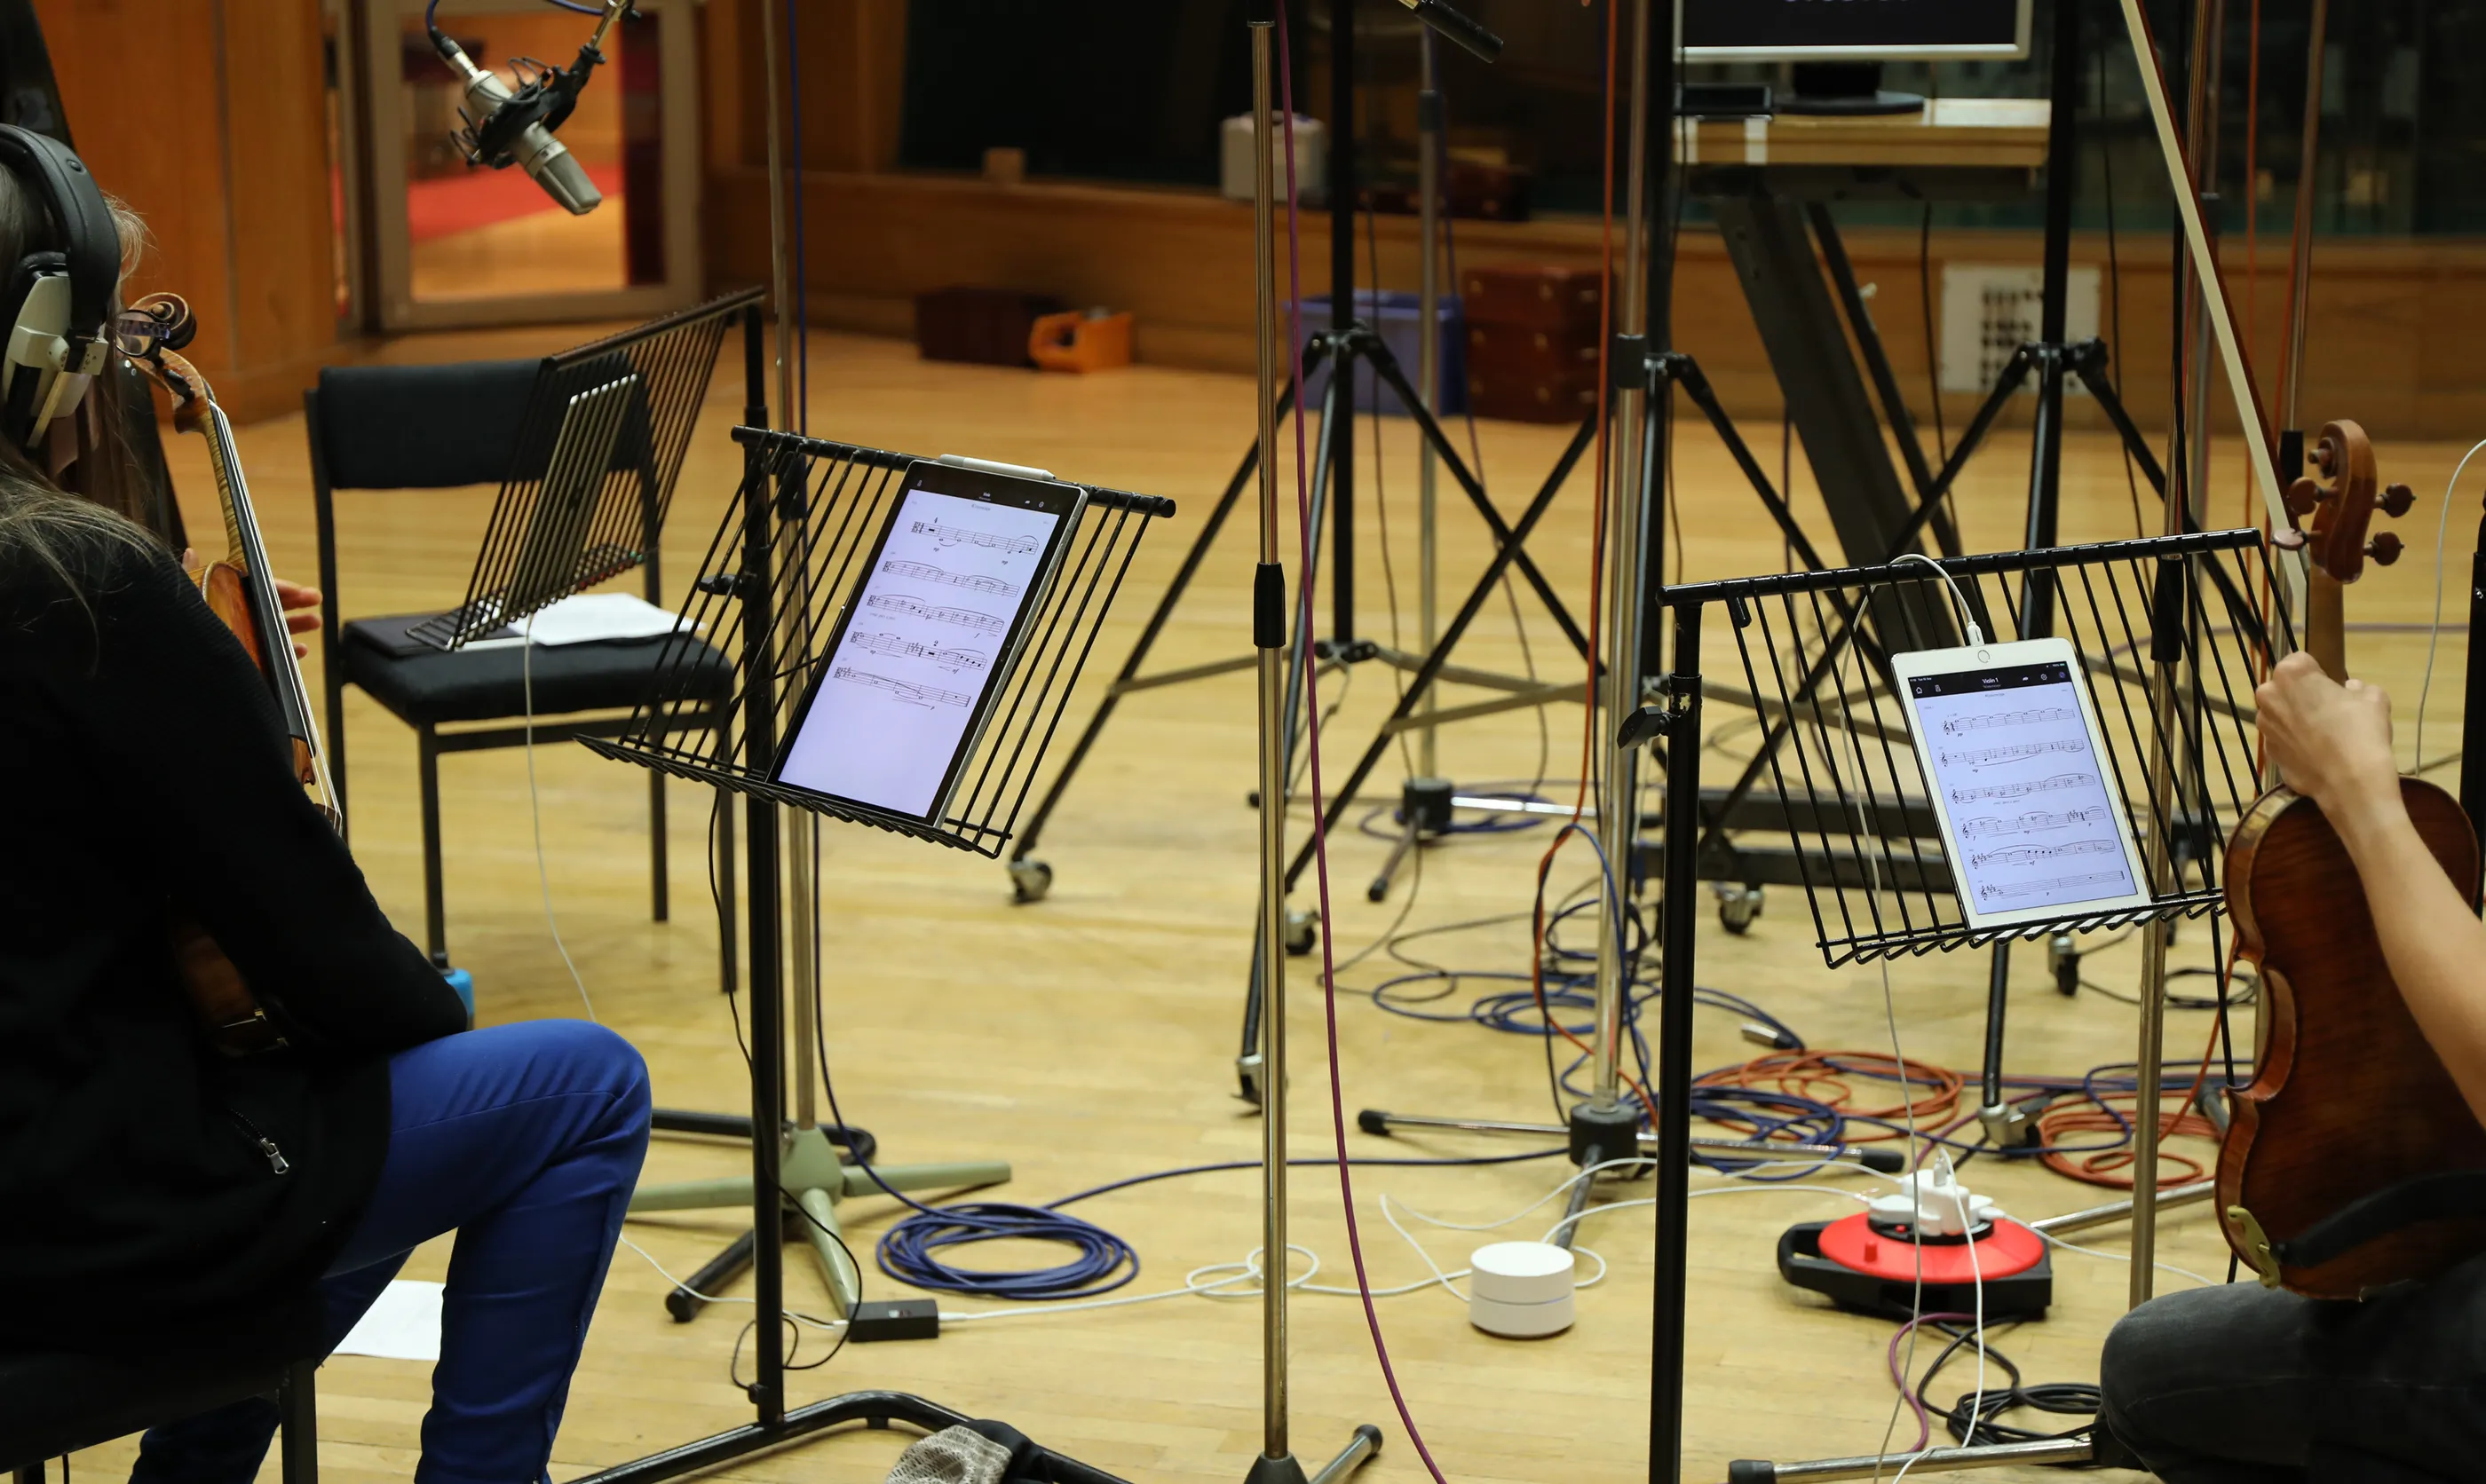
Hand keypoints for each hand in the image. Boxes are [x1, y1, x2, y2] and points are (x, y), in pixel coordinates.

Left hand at [183, 549, 320, 658]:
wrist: (178, 662)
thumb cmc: (180, 623)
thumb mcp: (184, 595)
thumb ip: (189, 575)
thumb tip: (190, 551)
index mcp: (229, 598)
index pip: (259, 588)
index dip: (280, 588)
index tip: (299, 591)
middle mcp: (241, 616)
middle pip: (274, 606)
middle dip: (297, 602)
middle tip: (315, 598)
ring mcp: (248, 638)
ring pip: (279, 629)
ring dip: (299, 624)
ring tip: (315, 621)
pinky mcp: (253, 659)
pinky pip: (276, 655)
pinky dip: (290, 652)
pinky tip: (300, 649)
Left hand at [2256, 650, 2403, 835]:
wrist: (2349, 781)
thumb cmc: (2361, 731)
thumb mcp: (2374, 697)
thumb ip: (2359, 688)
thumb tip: (2351, 690)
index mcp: (2290, 674)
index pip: (2301, 661)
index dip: (2319, 673)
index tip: (2332, 686)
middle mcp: (2269, 696)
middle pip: (2286, 688)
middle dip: (2304, 696)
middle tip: (2331, 711)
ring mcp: (2265, 726)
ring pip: (2282, 714)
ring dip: (2297, 719)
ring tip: (2326, 735)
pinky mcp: (2268, 752)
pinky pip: (2284, 739)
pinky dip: (2296, 743)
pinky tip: (2318, 753)